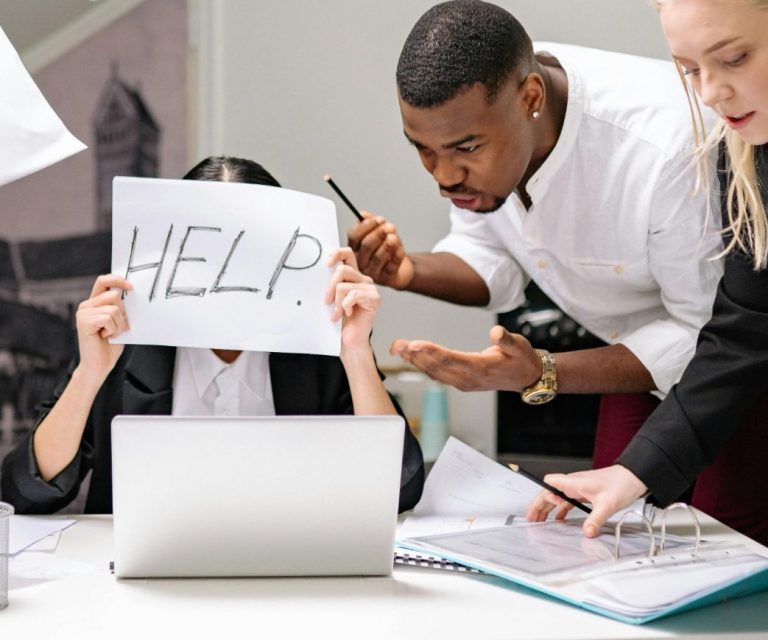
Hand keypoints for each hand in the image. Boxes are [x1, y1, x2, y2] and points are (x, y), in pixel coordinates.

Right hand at [75, 274, 131, 384]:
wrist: (99, 365)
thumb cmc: (110, 345)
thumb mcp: (119, 322)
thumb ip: (120, 308)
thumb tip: (130, 292)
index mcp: (94, 303)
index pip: (103, 281)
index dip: (117, 279)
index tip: (131, 287)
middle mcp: (86, 305)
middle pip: (114, 295)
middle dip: (123, 313)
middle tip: (117, 327)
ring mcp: (83, 313)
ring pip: (114, 309)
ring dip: (119, 324)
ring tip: (110, 334)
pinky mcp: (83, 322)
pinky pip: (108, 318)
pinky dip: (113, 329)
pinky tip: (105, 336)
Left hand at [325, 247, 379, 352]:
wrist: (350, 339)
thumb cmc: (341, 320)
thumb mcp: (332, 297)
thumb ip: (331, 283)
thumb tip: (319, 271)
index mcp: (353, 276)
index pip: (347, 254)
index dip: (336, 254)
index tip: (326, 264)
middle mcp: (363, 279)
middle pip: (342, 269)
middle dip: (330, 286)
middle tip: (326, 301)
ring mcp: (370, 288)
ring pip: (343, 285)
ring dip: (336, 301)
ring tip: (337, 313)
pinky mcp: (374, 299)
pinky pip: (352, 295)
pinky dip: (345, 306)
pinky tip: (348, 314)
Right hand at [347, 211, 412, 288]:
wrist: (399, 268)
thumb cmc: (386, 249)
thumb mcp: (378, 233)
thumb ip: (370, 222)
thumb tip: (362, 214)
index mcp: (354, 248)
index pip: (353, 236)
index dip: (366, 226)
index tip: (379, 219)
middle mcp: (359, 262)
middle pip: (366, 245)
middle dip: (379, 233)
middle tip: (390, 226)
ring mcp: (372, 272)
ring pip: (378, 256)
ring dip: (389, 244)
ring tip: (395, 236)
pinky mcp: (385, 278)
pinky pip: (391, 265)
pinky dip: (397, 255)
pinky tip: (400, 248)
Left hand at [389, 325, 541, 391]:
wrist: (527, 378)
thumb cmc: (522, 359)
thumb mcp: (520, 346)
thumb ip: (507, 340)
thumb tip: (496, 331)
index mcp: (481, 369)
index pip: (451, 359)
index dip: (431, 352)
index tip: (414, 344)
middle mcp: (469, 379)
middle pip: (437, 367)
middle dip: (415, 356)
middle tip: (397, 344)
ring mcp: (464, 382)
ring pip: (435, 372)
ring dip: (415, 361)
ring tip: (398, 349)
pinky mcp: (461, 382)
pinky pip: (438, 374)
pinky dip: (423, 365)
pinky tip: (410, 357)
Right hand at [526, 465, 648, 537]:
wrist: (634, 476)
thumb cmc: (620, 483)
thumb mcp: (607, 505)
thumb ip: (595, 520)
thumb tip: (587, 533)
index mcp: (574, 482)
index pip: (549, 483)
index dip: (542, 495)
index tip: (539, 509)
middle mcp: (574, 483)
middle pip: (549, 492)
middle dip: (539, 505)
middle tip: (532, 519)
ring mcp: (579, 487)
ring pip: (557, 496)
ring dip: (548, 507)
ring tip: (541, 520)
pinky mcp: (586, 492)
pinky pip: (568, 500)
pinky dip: (561, 509)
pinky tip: (561, 518)